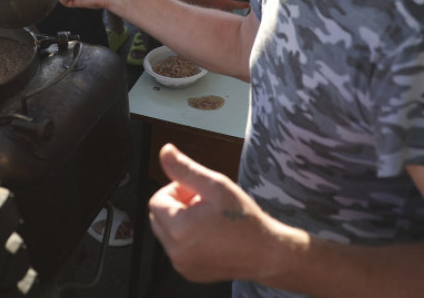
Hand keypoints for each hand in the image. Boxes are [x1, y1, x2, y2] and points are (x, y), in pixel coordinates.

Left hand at [149, 145, 283, 284]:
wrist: (267, 253)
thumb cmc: (244, 219)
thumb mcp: (215, 185)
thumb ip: (185, 169)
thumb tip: (164, 151)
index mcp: (179, 230)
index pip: (156, 200)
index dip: (177, 191)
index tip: (198, 192)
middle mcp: (176, 252)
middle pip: (158, 217)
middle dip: (177, 206)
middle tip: (204, 204)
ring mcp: (182, 265)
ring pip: (167, 232)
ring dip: (182, 221)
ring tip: (209, 219)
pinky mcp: (190, 273)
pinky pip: (178, 249)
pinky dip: (187, 239)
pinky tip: (210, 234)